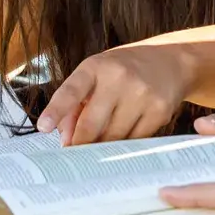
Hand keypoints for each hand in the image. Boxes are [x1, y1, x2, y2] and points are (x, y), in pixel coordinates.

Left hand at [38, 43, 195, 145]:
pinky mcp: (159, 110)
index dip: (56, 110)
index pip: (71, 90)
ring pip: (113, 138)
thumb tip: (66, 139)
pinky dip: (126, 144)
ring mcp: (141, 94)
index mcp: (95, 67)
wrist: (170, 60)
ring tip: (104, 138)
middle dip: (80, 144)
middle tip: (74, 154)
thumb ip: (75, 105)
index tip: (43, 127)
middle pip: (91, 125)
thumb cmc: (123, 71)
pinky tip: (127, 132)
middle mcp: (118, 78)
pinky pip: (134, 141)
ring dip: (104, 145)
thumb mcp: (95, 76)